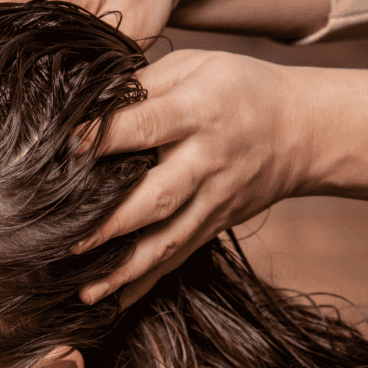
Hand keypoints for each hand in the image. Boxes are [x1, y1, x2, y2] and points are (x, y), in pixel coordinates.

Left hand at [73, 49, 315, 306]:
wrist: (302, 130)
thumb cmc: (238, 89)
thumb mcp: (195, 65)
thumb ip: (144, 84)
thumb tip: (88, 105)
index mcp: (198, 112)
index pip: (145, 126)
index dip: (104, 137)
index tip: (65, 148)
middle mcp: (205, 161)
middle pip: (157, 196)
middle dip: (111, 222)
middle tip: (68, 239)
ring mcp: (212, 199)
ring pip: (167, 239)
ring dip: (126, 268)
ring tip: (87, 290)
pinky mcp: (214, 224)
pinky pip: (179, 256)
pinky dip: (148, 282)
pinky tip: (115, 302)